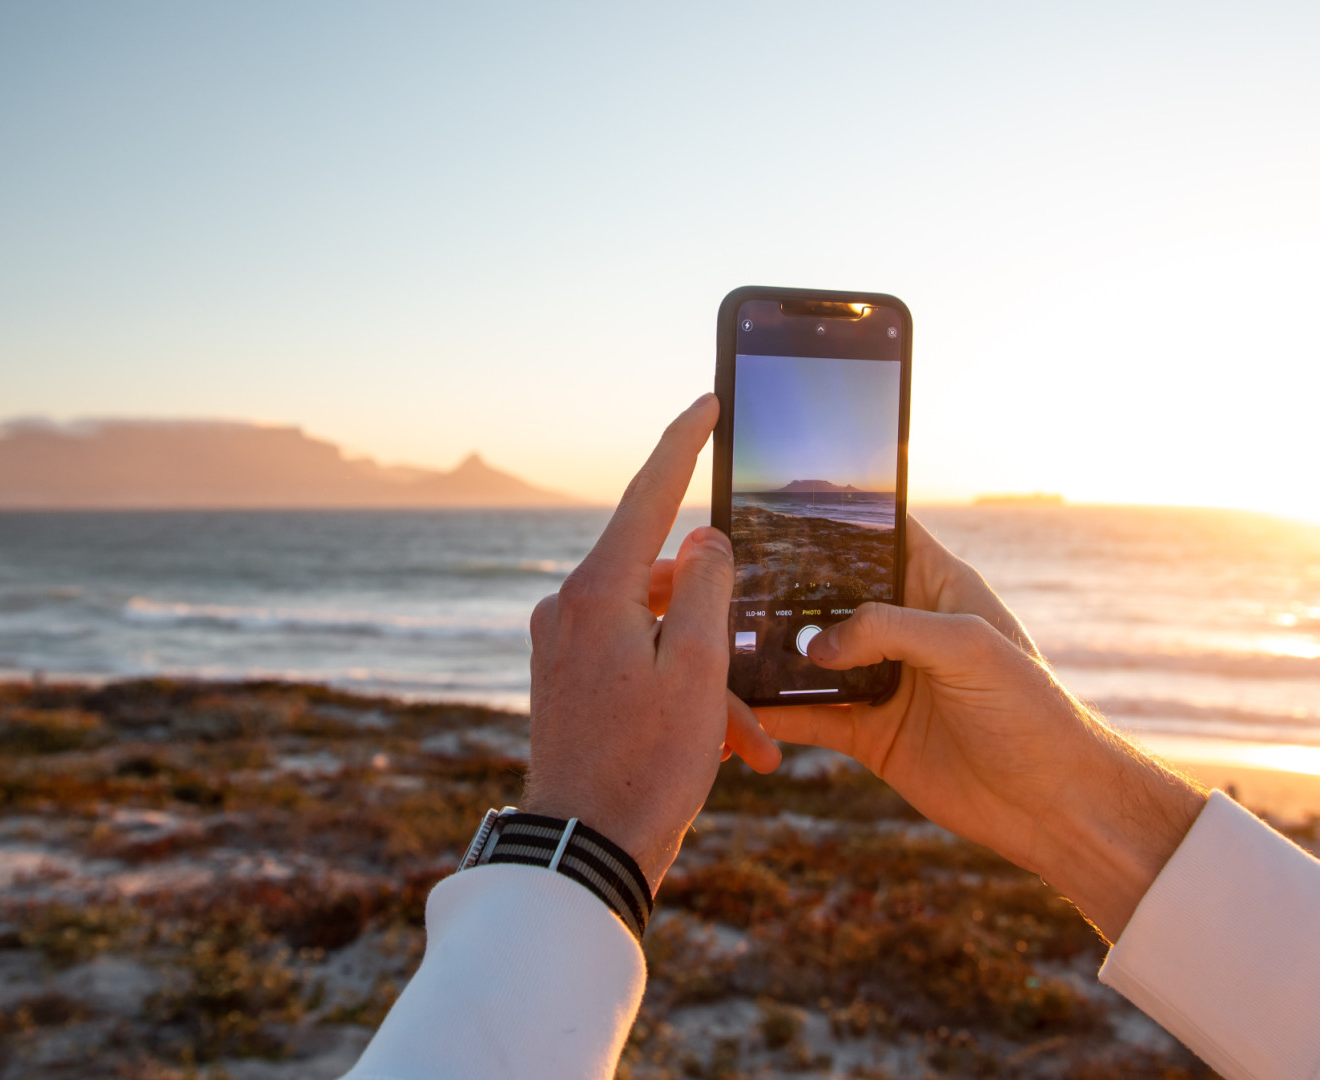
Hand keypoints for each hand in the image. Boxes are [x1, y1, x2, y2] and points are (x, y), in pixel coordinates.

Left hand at [525, 395, 780, 891]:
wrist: (582, 853)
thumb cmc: (645, 766)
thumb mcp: (698, 671)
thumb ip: (709, 589)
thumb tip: (706, 539)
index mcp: (595, 592)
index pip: (648, 493)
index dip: (684, 442)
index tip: (709, 401)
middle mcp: (568, 607)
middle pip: (663, 578)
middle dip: (722, 624)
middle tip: (758, 675)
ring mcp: (561, 644)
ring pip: (659, 632)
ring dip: (710, 678)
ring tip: (752, 739)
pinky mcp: (565, 679)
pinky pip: (637, 665)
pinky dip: (680, 695)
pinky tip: (726, 748)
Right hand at [756, 515, 1204, 938]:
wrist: (1052, 805)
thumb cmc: (1031, 711)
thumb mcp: (968, 649)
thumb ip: (891, 629)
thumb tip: (817, 643)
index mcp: (939, 588)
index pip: (882, 534)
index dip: (839, 513)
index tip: (784, 495)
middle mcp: (905, 629)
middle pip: (831, 594)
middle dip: (784, 585)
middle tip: (729, 574)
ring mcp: (882, 681)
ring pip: (810, 656)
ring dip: (771, 651)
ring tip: (721, 637)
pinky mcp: (868, 733)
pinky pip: (809, 717)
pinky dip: (774, 713)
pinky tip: (739, 707)